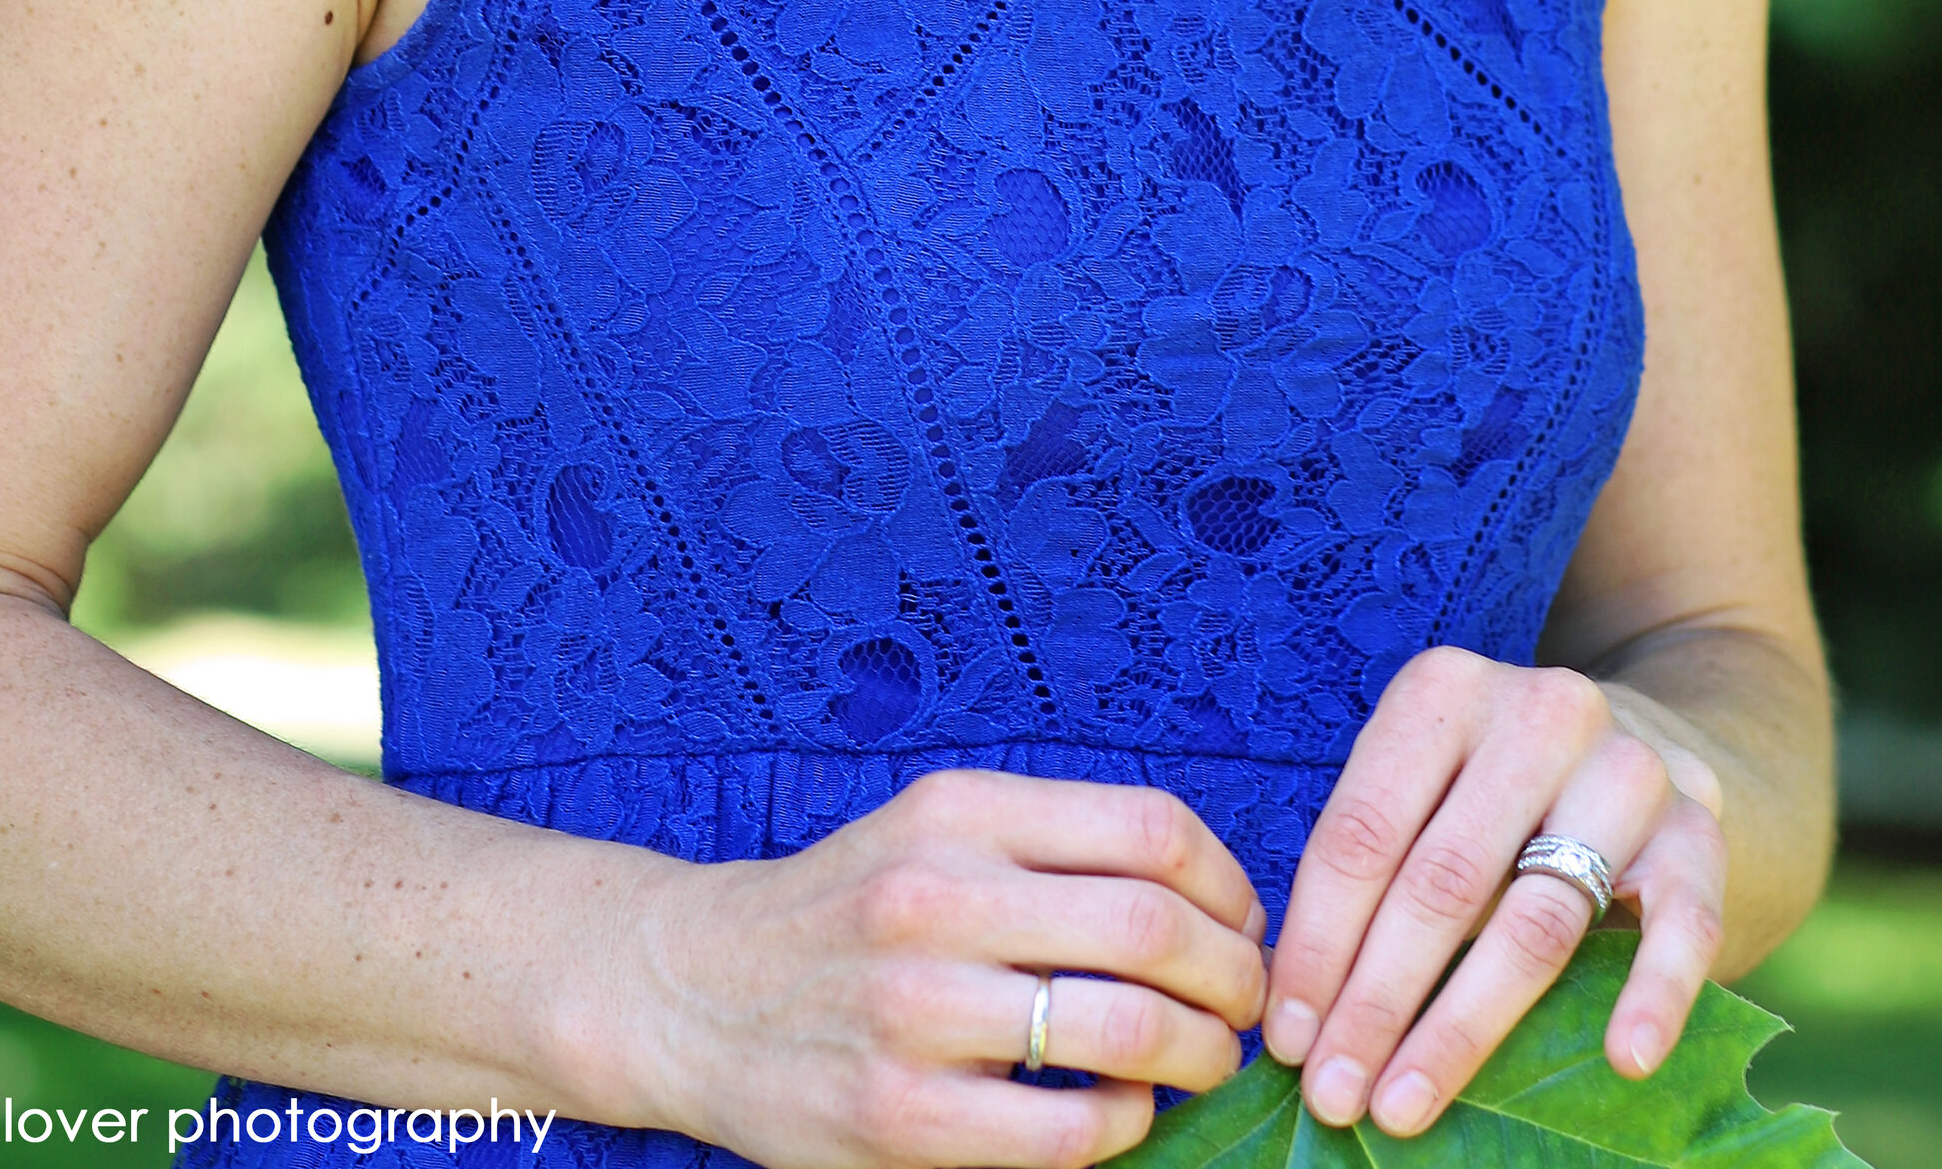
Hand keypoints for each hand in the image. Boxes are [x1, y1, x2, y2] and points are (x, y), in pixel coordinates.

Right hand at [591, 768, 1269, 1168]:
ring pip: (1126, 1028)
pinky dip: (1128, 1124)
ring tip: (1206, 1062)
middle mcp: (937, 896)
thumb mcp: (934, 830)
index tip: (1242, 922)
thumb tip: (1211, 900)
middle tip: (1248, 1007)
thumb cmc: (847, 912)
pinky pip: (1068, 1131)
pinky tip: (1127, 1112)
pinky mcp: (899, 1118)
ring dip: (1200, 1054)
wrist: (693, 991)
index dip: (1227, 882)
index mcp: (959, 811)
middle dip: (1235, 978)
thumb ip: (1051, 847)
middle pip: (1156, 930)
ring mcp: (915, 1011)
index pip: (1149, 828)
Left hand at [1260, 650, 1726, 1119]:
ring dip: (1464, 1027)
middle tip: (1333, 1091)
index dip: (1317, 943)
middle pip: (1441, 882)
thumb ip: (1374, 873)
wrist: (1650, 743)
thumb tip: (1297, 1015)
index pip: (1363, 832)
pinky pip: (1681, 924)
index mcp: (1446, 691)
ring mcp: (1628, 769)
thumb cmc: (1497, 792)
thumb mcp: (1427, 791)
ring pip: (1538, 919)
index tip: (1285, 1038)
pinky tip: (1623, 1060)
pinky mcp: (1699, 831)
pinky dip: (1653, 994)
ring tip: (1408, 1104)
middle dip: (1376, 1001)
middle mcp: (1540, 712)